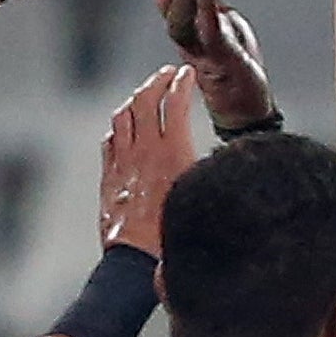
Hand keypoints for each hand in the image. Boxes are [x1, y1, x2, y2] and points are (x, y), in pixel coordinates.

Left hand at [93, 62, 198, 254]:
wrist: (136, 262)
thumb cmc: (174, 236)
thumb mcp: (202, 198)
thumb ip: (210, 172)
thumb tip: (225, 160)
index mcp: (172, 153)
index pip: (175, 103)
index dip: (182, 82)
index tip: (188, 73)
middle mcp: (144, 152)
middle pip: (145, 101)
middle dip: (157, 81)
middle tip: (167, 74)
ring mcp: (123, 163)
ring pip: (122, 116)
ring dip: (134, 99)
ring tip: (144, 93)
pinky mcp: (109, 179)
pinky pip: (109, 141)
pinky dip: (118, 126)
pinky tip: (123, 127)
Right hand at [148, 0, 278, 132]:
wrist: (247, 109)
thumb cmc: (233, 67)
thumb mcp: (220, 21)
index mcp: (188, 32)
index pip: (168, 1)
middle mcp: (191, 43)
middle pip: (170, 12)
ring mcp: (206, 54)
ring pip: (185, 25)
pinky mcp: (225, 63)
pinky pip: (212, 37)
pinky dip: (209, 15)